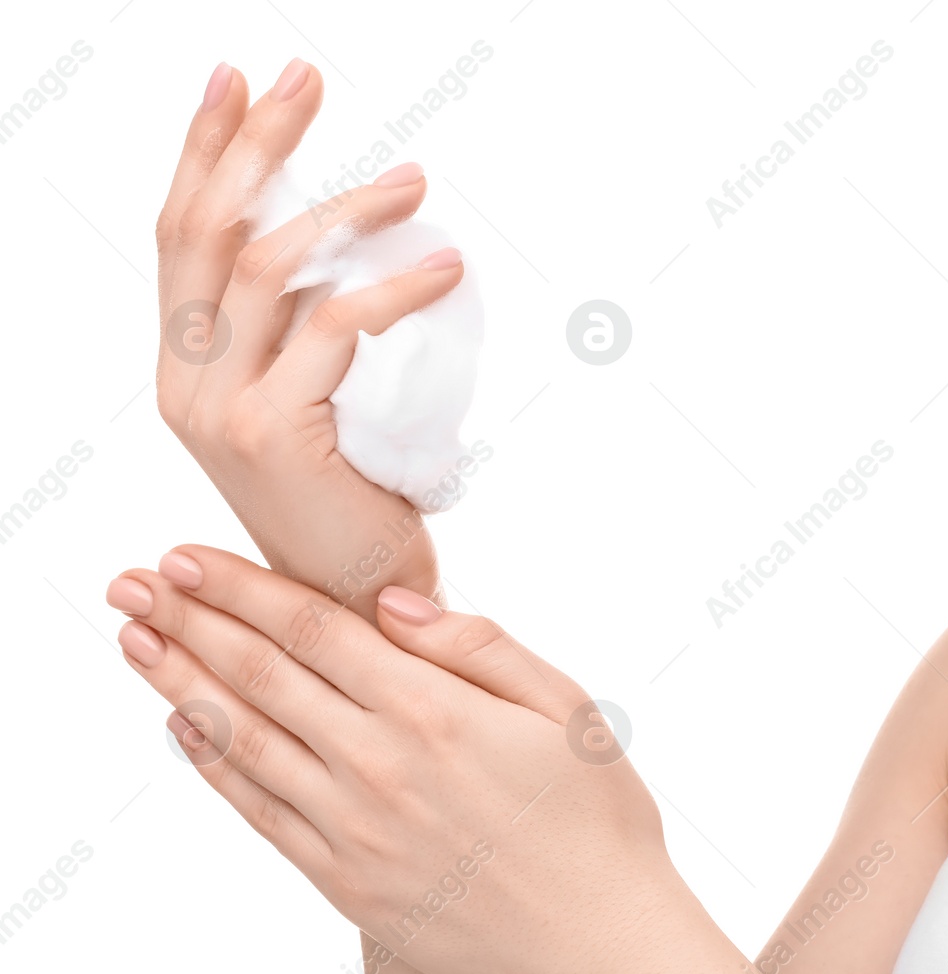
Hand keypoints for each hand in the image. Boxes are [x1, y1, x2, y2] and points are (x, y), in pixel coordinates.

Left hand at [105, 544, 670, 973]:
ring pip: (244, 739)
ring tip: (135, 642)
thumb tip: (393, 606)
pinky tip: (186, 730)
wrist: (594, 942)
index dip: (242, 588)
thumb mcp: (566, 709)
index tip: (185, 556)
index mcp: (433, 710)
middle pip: (261, 675)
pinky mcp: (344, 880)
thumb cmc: (595, 820)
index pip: (314, 629)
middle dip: (190, 621)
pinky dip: (214, 767)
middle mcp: (378, 763)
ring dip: (181, 684)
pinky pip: (259, 813)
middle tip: (131, 585)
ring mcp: (352, 827)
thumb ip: (479, 648)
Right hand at [154, 59, 463, 614]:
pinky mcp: (270, 434)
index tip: (241, 82)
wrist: (357, 603)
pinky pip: (334, 329)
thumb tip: (354, 242)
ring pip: (267, 268)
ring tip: (413, 181)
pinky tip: (445, 269)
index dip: (207, 151)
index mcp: (186, 363)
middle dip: (255, 141)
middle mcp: (185, 378)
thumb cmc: (352, 498)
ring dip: (344, 209)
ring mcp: (219, 407)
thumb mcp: (313, 401)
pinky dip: (394, 288)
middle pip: (208, 230)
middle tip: (307, 77)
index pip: (183, 234)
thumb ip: (306, 333)